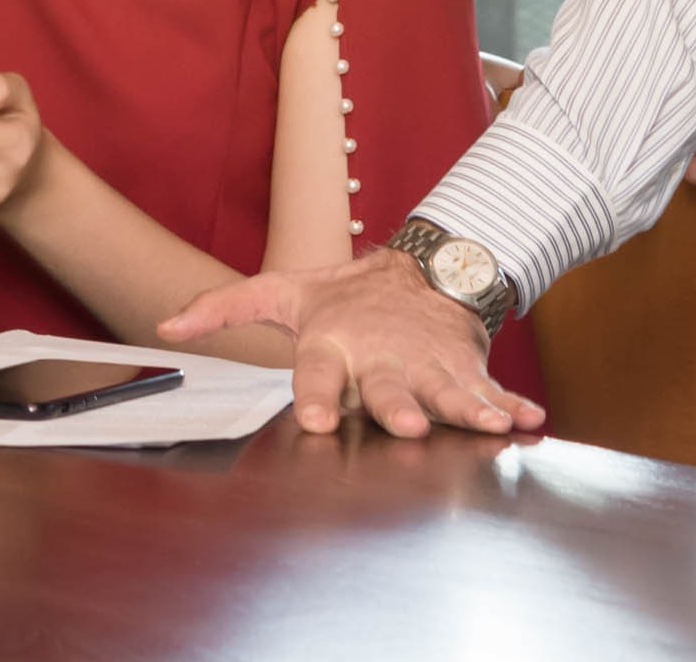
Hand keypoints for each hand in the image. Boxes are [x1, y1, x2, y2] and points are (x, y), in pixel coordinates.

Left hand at [160, 246, 546, 438]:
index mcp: (333, 340)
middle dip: (398, 406)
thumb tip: (165, 325)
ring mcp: (427, 361)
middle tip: (408, 427)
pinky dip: (513, 405)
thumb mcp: (282, 293)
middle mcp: (381, 354)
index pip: (317, 370)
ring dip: (467, 408)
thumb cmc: (346, 294)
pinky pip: (490, 389)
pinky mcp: (464, 367)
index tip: (320, 422)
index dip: (318, 395)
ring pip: (445, 389)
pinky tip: (531, 422)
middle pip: (388, 385)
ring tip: (489, 425)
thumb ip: (224, 309)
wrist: (423, 268)